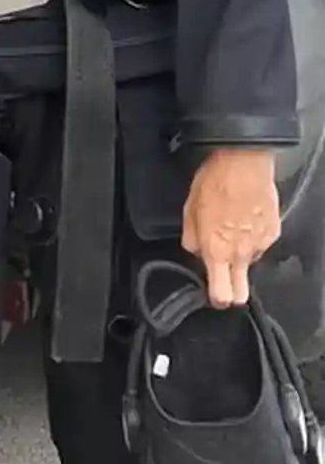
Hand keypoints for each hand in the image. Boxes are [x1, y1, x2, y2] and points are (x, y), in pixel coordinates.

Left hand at [183, 146, 280, 306]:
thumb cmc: (215, 184)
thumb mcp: (189, 209)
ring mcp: (260, 245)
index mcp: (216, 251)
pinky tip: (245, 219)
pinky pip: (261, 243)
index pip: (221, 293)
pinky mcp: (273, 232)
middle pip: (241, 292)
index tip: (213, 296)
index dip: (216, 299)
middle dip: (233, 292)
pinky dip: (253, 237)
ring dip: (240, 255)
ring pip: (250, 262)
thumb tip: (194, 248)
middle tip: (224, 278)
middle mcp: (241, 254)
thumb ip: (192, 237)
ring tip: (231, 230)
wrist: (243, 165)